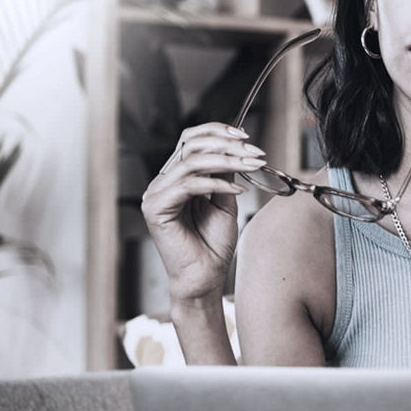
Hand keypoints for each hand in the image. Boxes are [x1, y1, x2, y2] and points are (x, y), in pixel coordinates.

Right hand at [140, 123, 265, 302]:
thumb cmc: (213, 244)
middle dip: (227, 145)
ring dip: (227, 161)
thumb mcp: (225, 200)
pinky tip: (237, 190)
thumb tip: (235, 149)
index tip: (247, 137)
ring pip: (191, 161)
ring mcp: (156, 194)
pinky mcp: (155, 209)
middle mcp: (163, 182)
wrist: (205, 277)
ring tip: (251, 167)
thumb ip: (224, 174)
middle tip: (255, 153)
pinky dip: (216, 183)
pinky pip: (188, 185)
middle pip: (190, 144)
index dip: (217, 132)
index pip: (190, 140)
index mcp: (176, 177)